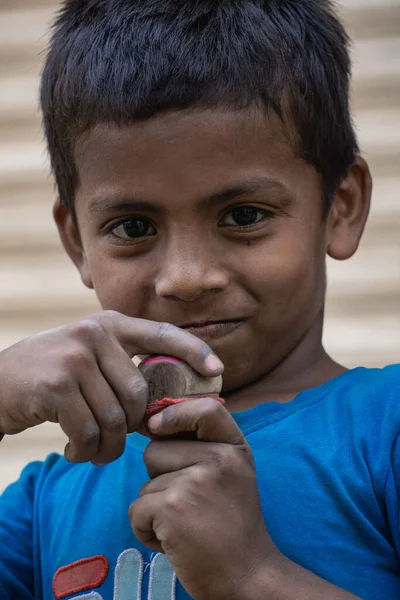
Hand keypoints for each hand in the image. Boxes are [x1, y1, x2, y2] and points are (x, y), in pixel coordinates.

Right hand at [0, 311, 222, 464]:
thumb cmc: (50, 377)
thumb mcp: (88, 357)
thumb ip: (122, 367)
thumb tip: (163, 400)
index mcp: (110, 324)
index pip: (163, 333)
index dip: (194, 351)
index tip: (218, 371)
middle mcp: (95, 333)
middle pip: (140, 395)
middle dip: (132, 428)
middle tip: (113, 440)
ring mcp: (76, 356)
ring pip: (116, 418)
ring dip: (106, 446)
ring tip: (91, 449)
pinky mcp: (57, 384)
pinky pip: (89, 432)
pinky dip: (85, 451)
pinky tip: (73, 450)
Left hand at [129, 398, 279, 599]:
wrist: (247, 576)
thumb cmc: (232, 524)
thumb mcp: (232, 473)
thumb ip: (204, 445)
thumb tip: (151, 422)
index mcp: (235, 448)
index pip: (206, 408)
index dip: (174, 413)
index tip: (157, 426)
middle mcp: (219, 459)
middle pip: (155, 449)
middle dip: (160, 478)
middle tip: (189, 505)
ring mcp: (194, 482)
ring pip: (145, 484)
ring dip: (155, 508)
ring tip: (186, 524)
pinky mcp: (172, 509)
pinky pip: (136, 510)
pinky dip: (147, 531)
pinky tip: (175, 541)